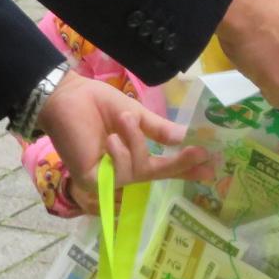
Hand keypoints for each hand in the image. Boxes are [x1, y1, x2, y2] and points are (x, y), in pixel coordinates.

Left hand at [38, 75, 212, 214]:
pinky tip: (111, 140)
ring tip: (123, 120)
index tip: (211, 166)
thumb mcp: (135, 115)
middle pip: (156, 173)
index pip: (163, 165)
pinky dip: (120, 155)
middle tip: (199, 153)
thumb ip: (157, 130)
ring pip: (139, 170)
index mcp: (133, 153)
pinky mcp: (93, 181)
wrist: (68, 97)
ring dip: (135, 142)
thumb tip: (184, 138)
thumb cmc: (98, 104)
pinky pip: (120, 174)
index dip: (185, 166)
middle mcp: (123, 169)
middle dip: (179, 163)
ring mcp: (108, 177)